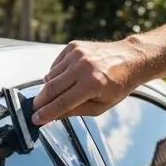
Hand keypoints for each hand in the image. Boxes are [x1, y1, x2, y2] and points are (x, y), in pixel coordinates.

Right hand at [31, 39, 145, 124]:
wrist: (130, 59)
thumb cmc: (118, 85)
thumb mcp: (101, 106)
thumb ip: (76, 111)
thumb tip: (53, 116)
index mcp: (92, 84)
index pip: (62, 102)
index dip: (46, 113)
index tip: (36, 119)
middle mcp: (83, 67)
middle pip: (51, 88)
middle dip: (40, 101)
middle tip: (36, 109)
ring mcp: (77, 54)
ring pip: (50, 76)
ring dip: (49, 88)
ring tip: (57, 94)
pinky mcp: (73, 46)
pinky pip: (55, 65)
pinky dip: (55, 75)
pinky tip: (66, 79)